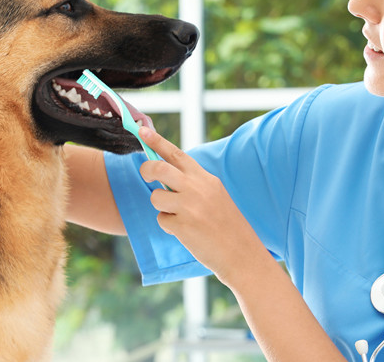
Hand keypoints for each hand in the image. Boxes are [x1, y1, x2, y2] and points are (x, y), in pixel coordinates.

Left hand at [138, 127, 267, 284]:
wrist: (242, 254)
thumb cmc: (227, 225)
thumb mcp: (215, 195)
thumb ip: (193, 183)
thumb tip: (164, 174)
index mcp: (205, 178)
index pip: (176, 154)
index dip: (157, 141)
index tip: (142, 130)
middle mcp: (197, 188)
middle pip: (158, 168)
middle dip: (146, 170)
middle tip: (146, 175)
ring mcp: (189, 206)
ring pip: (156, 197)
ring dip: (161, 207)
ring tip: (180, 216)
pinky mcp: (183, 226)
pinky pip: (162, 220)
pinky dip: (169, 226)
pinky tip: (187, 232)